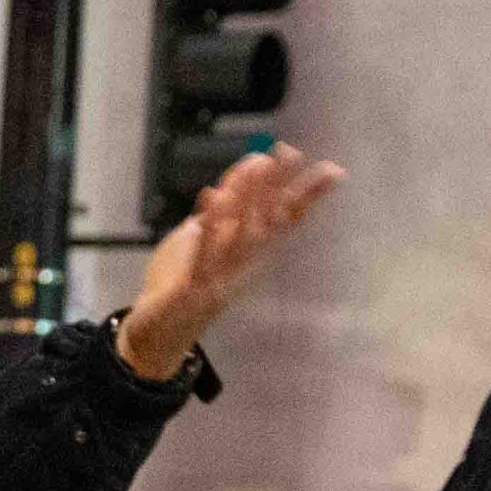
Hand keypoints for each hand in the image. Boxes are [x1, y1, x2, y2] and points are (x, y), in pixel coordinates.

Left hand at [114, 145, 345, 383]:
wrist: (158, 338)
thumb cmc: (183, 287)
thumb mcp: (203, 242)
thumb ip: (220, 215)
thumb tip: (237, 179)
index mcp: (248, 255)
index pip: (283, 220)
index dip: (307, 196)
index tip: (332, 170)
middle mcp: (241, 267)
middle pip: (265, 222)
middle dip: (277, 186)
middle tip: (289, 152)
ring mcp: (219, 280)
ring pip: (238, 235)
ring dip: (247, 198)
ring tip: (256, 164)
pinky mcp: (192, 292)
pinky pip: (201, 256)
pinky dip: (207, 228)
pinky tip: (211, 198)